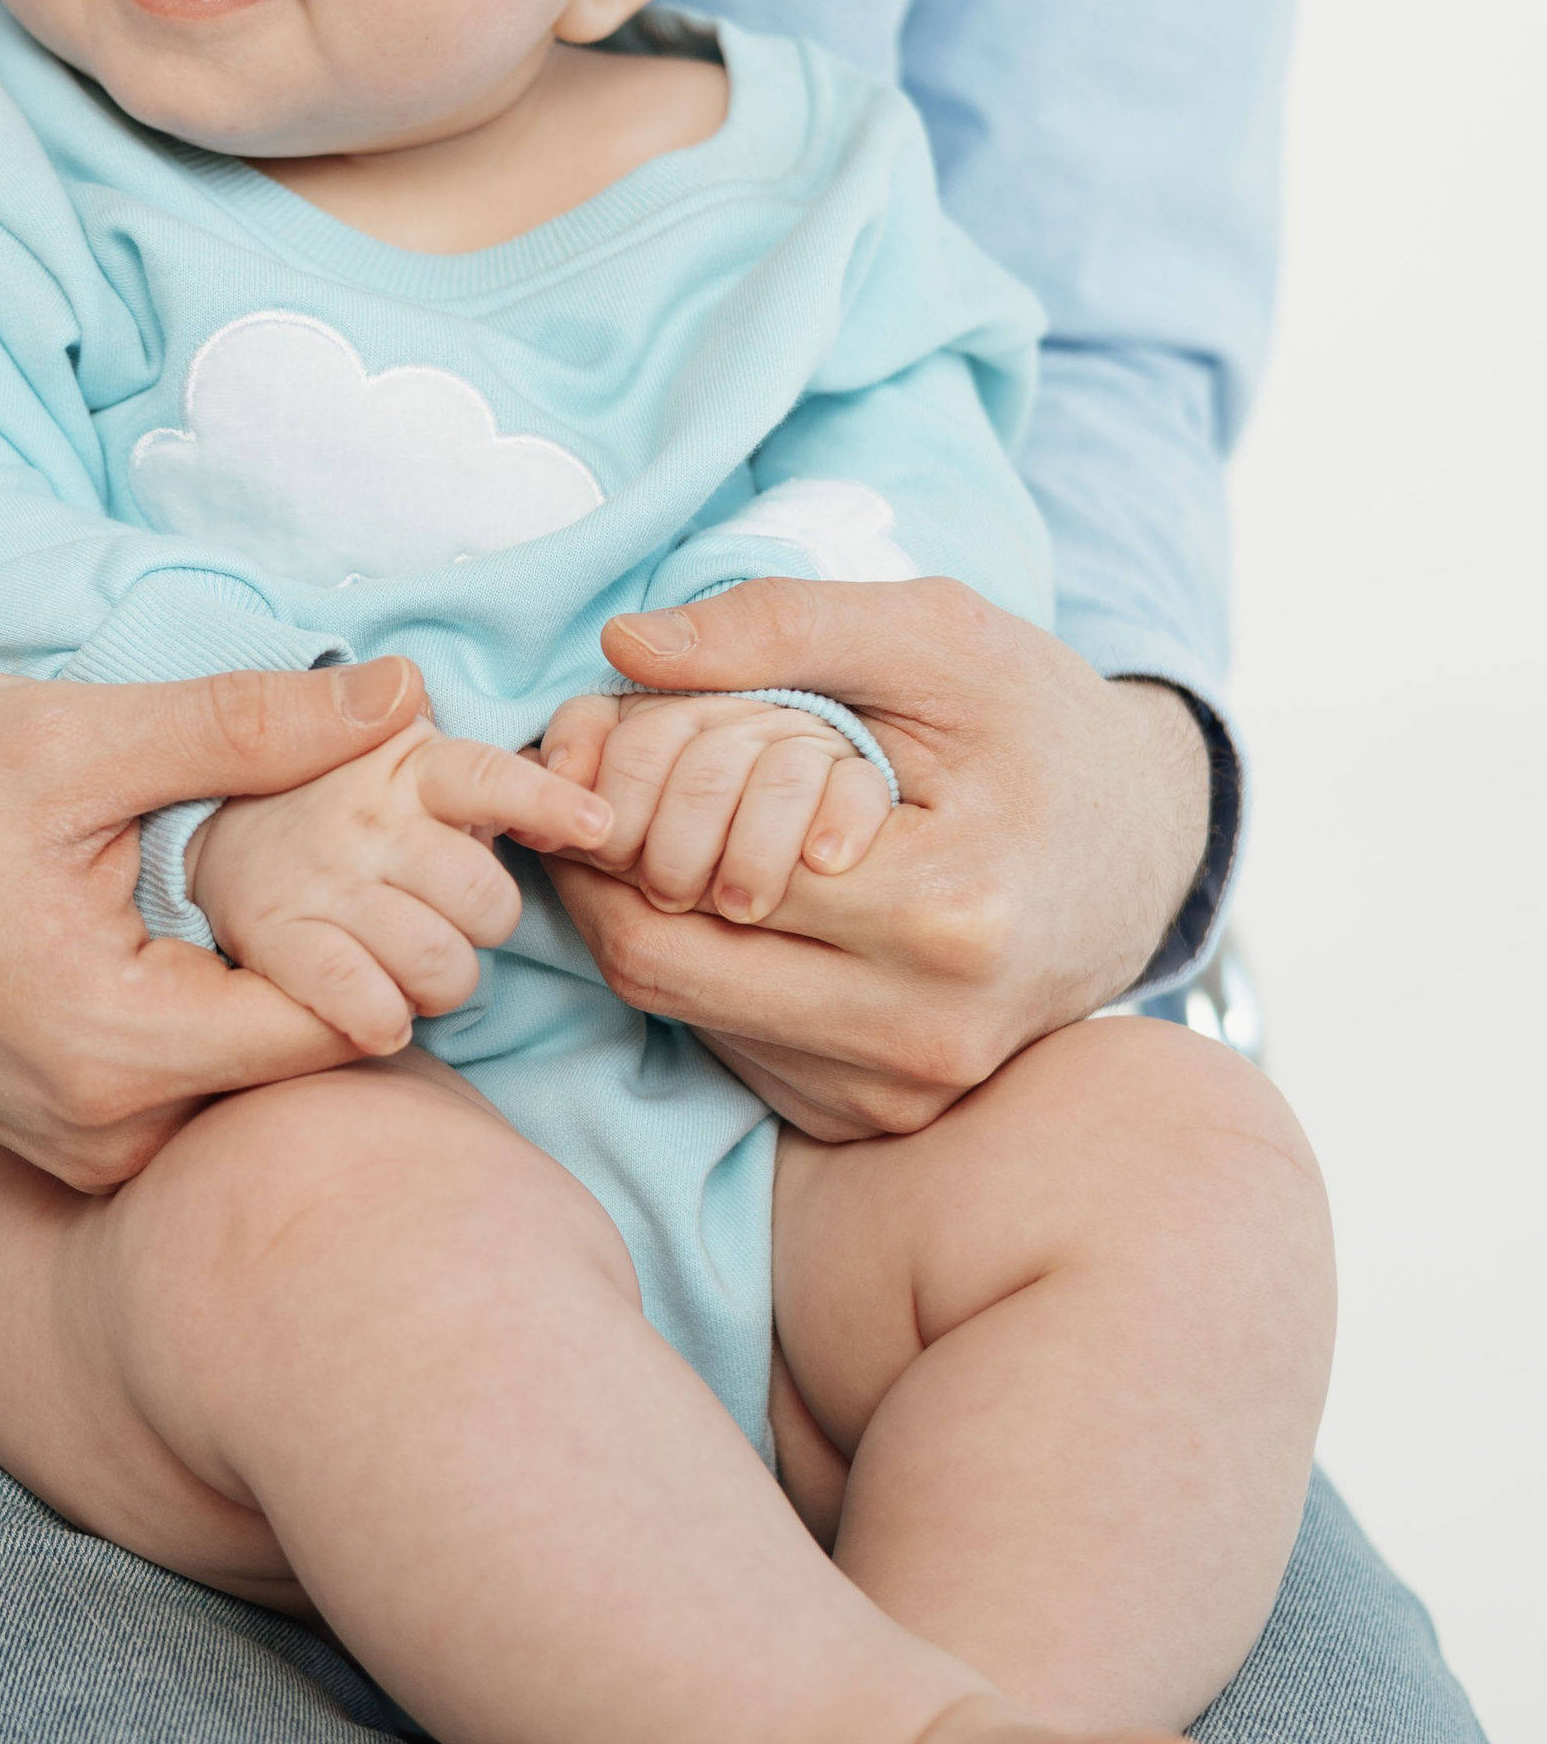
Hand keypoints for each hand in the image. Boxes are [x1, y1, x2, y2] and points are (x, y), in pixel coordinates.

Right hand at [0, 658, 429, 1187]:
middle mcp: (97, 1130)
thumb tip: (405, 694)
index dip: (389, 919)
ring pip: (248, 1071)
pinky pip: (185, 1080)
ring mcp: (73, 1142)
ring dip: (278, 973)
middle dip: (342, 944)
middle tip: (341, 835)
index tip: (383, 829)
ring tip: (255, 864)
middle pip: (304, 1055)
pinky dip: (214, 1000)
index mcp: (109, 1046)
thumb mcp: (69, 736)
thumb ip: (248, 727)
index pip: (341, 1020)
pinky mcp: (53, 1128)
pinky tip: (190, 909)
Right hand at [184, 720, 611, 1054]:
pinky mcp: (274, 935)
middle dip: (485, 929)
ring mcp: (319, 877)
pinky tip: (380, 1013)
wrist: (210, 829)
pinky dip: (387, 1020)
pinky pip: (365, 1002)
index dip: (550, 803)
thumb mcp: (410, 770)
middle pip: (484, 898)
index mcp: (409, 765)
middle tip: (450, 924)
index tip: (599, 825)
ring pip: (438, 963)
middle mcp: (366, 816)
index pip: (492, 780)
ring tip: (411, 969)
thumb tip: (585, 811)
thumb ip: (489, 787)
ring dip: (441, 985)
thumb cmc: (347, 809)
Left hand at [547, 581, 1211, 1141]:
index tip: (605, 734)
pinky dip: (698, 961)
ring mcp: (899, 1091)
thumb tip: (622, 648)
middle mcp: (920, 1034)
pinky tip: (726, 888)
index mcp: (942, 917)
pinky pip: (723, 1043)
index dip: (625, 796)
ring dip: (640, 915)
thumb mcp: (935, 639)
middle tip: (596, 787)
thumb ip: (780, 627)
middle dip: (603, 866)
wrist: (1146, 846)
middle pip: (659, 960)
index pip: (690, 870)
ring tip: (670, 825)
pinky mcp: (874, 1115)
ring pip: (677, 1009)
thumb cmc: (1040, 727)